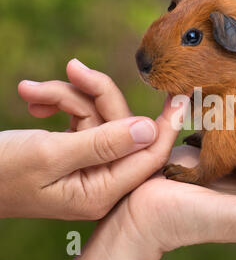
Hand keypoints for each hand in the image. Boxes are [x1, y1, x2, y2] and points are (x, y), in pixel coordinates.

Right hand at [0, 59, 183, 219]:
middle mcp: (102, 180)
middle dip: (93, 93)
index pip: (149, 156)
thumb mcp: (49, 155)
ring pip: (98, 115)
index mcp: (101, 191)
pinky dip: (59, 102)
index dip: (168, 124)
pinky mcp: (76, 149)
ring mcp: (89, 164)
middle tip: (71, 68)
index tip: (182, 95)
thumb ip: (102, 143)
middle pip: (120, 126)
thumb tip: (148, 129)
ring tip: (29, 91)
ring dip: (66, 96)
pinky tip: (32, 99)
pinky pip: (81, 117)